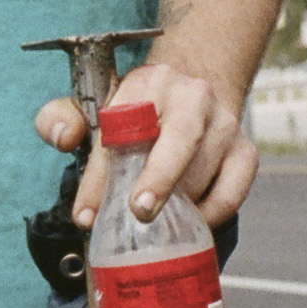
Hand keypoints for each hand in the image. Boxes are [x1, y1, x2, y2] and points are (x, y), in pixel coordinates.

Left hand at [33, 59, 258, 230]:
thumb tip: (62, 138)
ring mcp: (224, 124)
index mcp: (148, 83)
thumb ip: (61, 118)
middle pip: (179, 142)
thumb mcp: (91, 107)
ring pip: (203, 172)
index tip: (87, 213)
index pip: (122, 129)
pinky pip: (231, 192)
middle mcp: (193, 97)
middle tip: (138, 212)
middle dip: (158, 180)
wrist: (190, 96)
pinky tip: (186, 224)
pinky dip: (209, 214)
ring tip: (151, 224)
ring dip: (176, 205)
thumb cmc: (134, 112)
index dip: (102, 176)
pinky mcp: (245, 152)